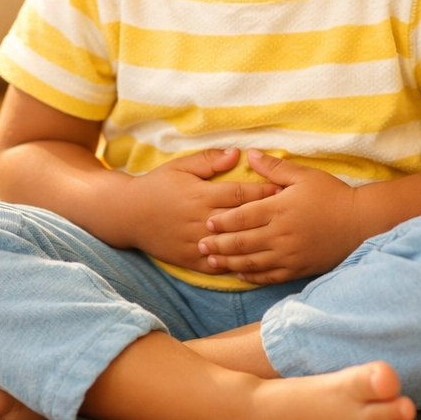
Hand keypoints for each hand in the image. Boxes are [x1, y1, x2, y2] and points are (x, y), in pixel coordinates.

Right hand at [124, 149, 279, 272]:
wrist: (128, 214)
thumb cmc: (158, 185)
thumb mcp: (181, 166)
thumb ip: (209, 161)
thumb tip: (237, 153)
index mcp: (201, 194)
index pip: (240, 194)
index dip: (263, 191)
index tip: (284, 189)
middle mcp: (200, 219)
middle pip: (241, 219)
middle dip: (267, 216)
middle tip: (292, 214)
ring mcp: (195, 242)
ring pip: (232, 246)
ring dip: (256, 243)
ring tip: (279, 240)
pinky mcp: (189, 259)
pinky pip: (218, 266)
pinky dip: (236, 265)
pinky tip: (255, 264)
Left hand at [197, 150, 363, 283]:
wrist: (360, 223)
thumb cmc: (332, 195)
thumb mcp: (303, 175)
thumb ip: (274, 167)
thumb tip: (249, 154)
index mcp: (279, 209)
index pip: (242, 217)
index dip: (222, 221)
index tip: (207, 222)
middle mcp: (280, 235)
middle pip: (241, 242)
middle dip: (218, 244)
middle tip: (200, 244)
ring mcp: (288, 255)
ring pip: (251, 262)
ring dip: (229, 262)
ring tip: (211, 261)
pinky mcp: (297, 269)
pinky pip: (269, 276)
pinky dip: (251, 276)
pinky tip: (239, 274)